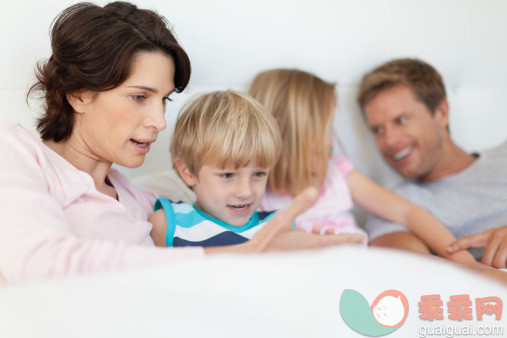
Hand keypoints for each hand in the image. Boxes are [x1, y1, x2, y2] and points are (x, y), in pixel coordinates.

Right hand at [205, 187, 365, 253]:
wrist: (253, 259)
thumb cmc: (266, 240)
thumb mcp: (282, 218)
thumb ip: (300, 204)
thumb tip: (314, 189)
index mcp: (313, 244)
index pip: (340, 242)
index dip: (353, 239)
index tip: (363, 237)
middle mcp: (313, 253)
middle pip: (337, 250)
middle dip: (346, 242)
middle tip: (358, 239)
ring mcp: (306, 258)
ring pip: (327, 251)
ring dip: (331, 241)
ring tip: (327, 229)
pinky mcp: (299, 259)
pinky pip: (316, 252)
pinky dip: (320, 242)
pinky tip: (312, 230)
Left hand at [447, 226, 506, 268]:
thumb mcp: (498, 241)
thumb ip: (489, 250)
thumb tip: (477, 266)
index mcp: (489, 234)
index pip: (470, 239)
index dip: (458, 245)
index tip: (447, 250)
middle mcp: (497, 233)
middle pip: (487, 260)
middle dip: (493, 267)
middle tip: (500, 264)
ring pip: (498, 263)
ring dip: (504, 266)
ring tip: (506, 262)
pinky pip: (506, 263)